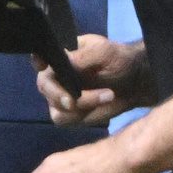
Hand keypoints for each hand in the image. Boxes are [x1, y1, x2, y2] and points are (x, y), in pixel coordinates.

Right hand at [36, 34, 153, 127]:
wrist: (135, 81)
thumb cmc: (118, 59)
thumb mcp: (103, 51)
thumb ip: (82, 56)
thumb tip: (62, 59)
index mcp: (60, 56)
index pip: (40, 58)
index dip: (38, 61)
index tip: (42, 64)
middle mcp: (55, 77)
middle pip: (44, 87)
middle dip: (59, 95)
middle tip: (73, 101)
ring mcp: (60, 97)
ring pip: (56, 109)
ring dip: (82, 105)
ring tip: (108, 95)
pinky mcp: (70, 115)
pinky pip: (67, 120)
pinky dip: (85, 115)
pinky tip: (103, 103)